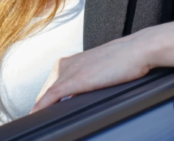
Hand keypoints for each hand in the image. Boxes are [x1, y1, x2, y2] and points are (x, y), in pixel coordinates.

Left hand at [31, 20, 173, 112]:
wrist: (138, 50)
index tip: (44, 114)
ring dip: (41, 110)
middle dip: (42, 108)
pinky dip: (41, 108)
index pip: (50, 87)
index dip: (46, 102)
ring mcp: (68, 71)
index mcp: (71, 61)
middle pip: (45, 93)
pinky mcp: (74, 80)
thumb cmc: (126, 61)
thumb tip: (85, 97)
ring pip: (45, 96)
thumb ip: (90, 81)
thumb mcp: (102, 71)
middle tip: (39, 122)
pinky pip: (50, 97)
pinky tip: (35, 117)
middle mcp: (65, 64)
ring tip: (38, 123)